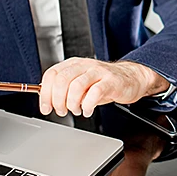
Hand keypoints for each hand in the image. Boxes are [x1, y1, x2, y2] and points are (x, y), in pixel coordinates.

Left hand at [39, 59, 168, 117]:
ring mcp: (99, 72)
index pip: (52, 74)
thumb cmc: (104, 83)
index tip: (46, 107)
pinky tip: (88, 110)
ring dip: (72, 103)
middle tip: (62, 111)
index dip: (46, 93)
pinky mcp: (111, 81)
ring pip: (77, 86)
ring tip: (76, 110)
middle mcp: (85, 65)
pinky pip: (95, 93)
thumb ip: (65, 89)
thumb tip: (47, 100)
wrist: (131, 78)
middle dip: (58, 100)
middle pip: (62, 80)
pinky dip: (88, 105)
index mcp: (74, 64)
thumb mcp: (81, 83)